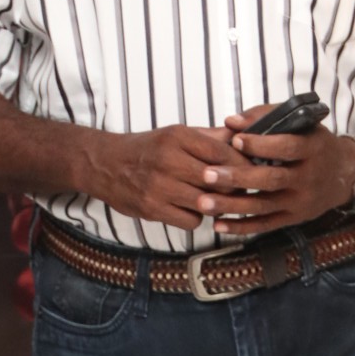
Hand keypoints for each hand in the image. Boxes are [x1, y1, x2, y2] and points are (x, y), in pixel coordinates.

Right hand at [85, 123, 236, 229]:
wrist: (105, 165)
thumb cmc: (146, 149)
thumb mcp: (175, 134)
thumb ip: (210, 137)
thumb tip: (243, 136)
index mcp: (177, 137)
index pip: (223, 152)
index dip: (241, 164)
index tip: (250, 169)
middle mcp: (168, 160)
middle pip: (218, 180)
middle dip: (233, 186)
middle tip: (237, 188)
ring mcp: (159, 186)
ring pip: (207, 203)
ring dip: (215, 204)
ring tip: (214, 198)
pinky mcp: (152, 208)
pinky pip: (191, 221)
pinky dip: (196, 217)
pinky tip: (190, 208)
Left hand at [195, 108, 354, 235]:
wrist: (345, 175)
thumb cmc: (315, 143)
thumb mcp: (301, 124)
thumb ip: (266, 117)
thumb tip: (230, 122)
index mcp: (312, 149)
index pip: (287, 147)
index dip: (261, 144)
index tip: (235, 139)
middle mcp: (308, 177)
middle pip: (271, 179)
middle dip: (238, 178)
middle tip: (208, 174)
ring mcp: (301, 201)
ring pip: (264, 205)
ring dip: (232, 206)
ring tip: (204, 202)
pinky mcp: (294, 218)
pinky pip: (266, 225)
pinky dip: (242, 227)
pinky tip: (219, 224)